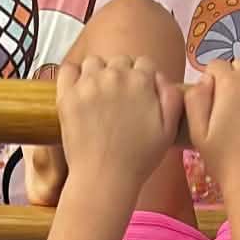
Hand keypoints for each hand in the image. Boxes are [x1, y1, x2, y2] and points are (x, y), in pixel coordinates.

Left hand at [55, 54, 183, 199]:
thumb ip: (172, 97)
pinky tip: (79, 90)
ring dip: (97, 74)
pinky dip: (73, 76)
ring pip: (94, 62)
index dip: (143, 78)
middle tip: (118, 101)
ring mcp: (88, 84)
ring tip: (99, 96)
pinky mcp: (67, 95)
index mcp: (141, 81)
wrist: (104, 178)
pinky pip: (68, 70)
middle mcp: (115, 76)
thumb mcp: (169, 130)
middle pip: (119, 61)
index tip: (138, 94)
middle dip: (121, 76)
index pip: (144, 63)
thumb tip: (160, 78)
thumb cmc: (138, 159)